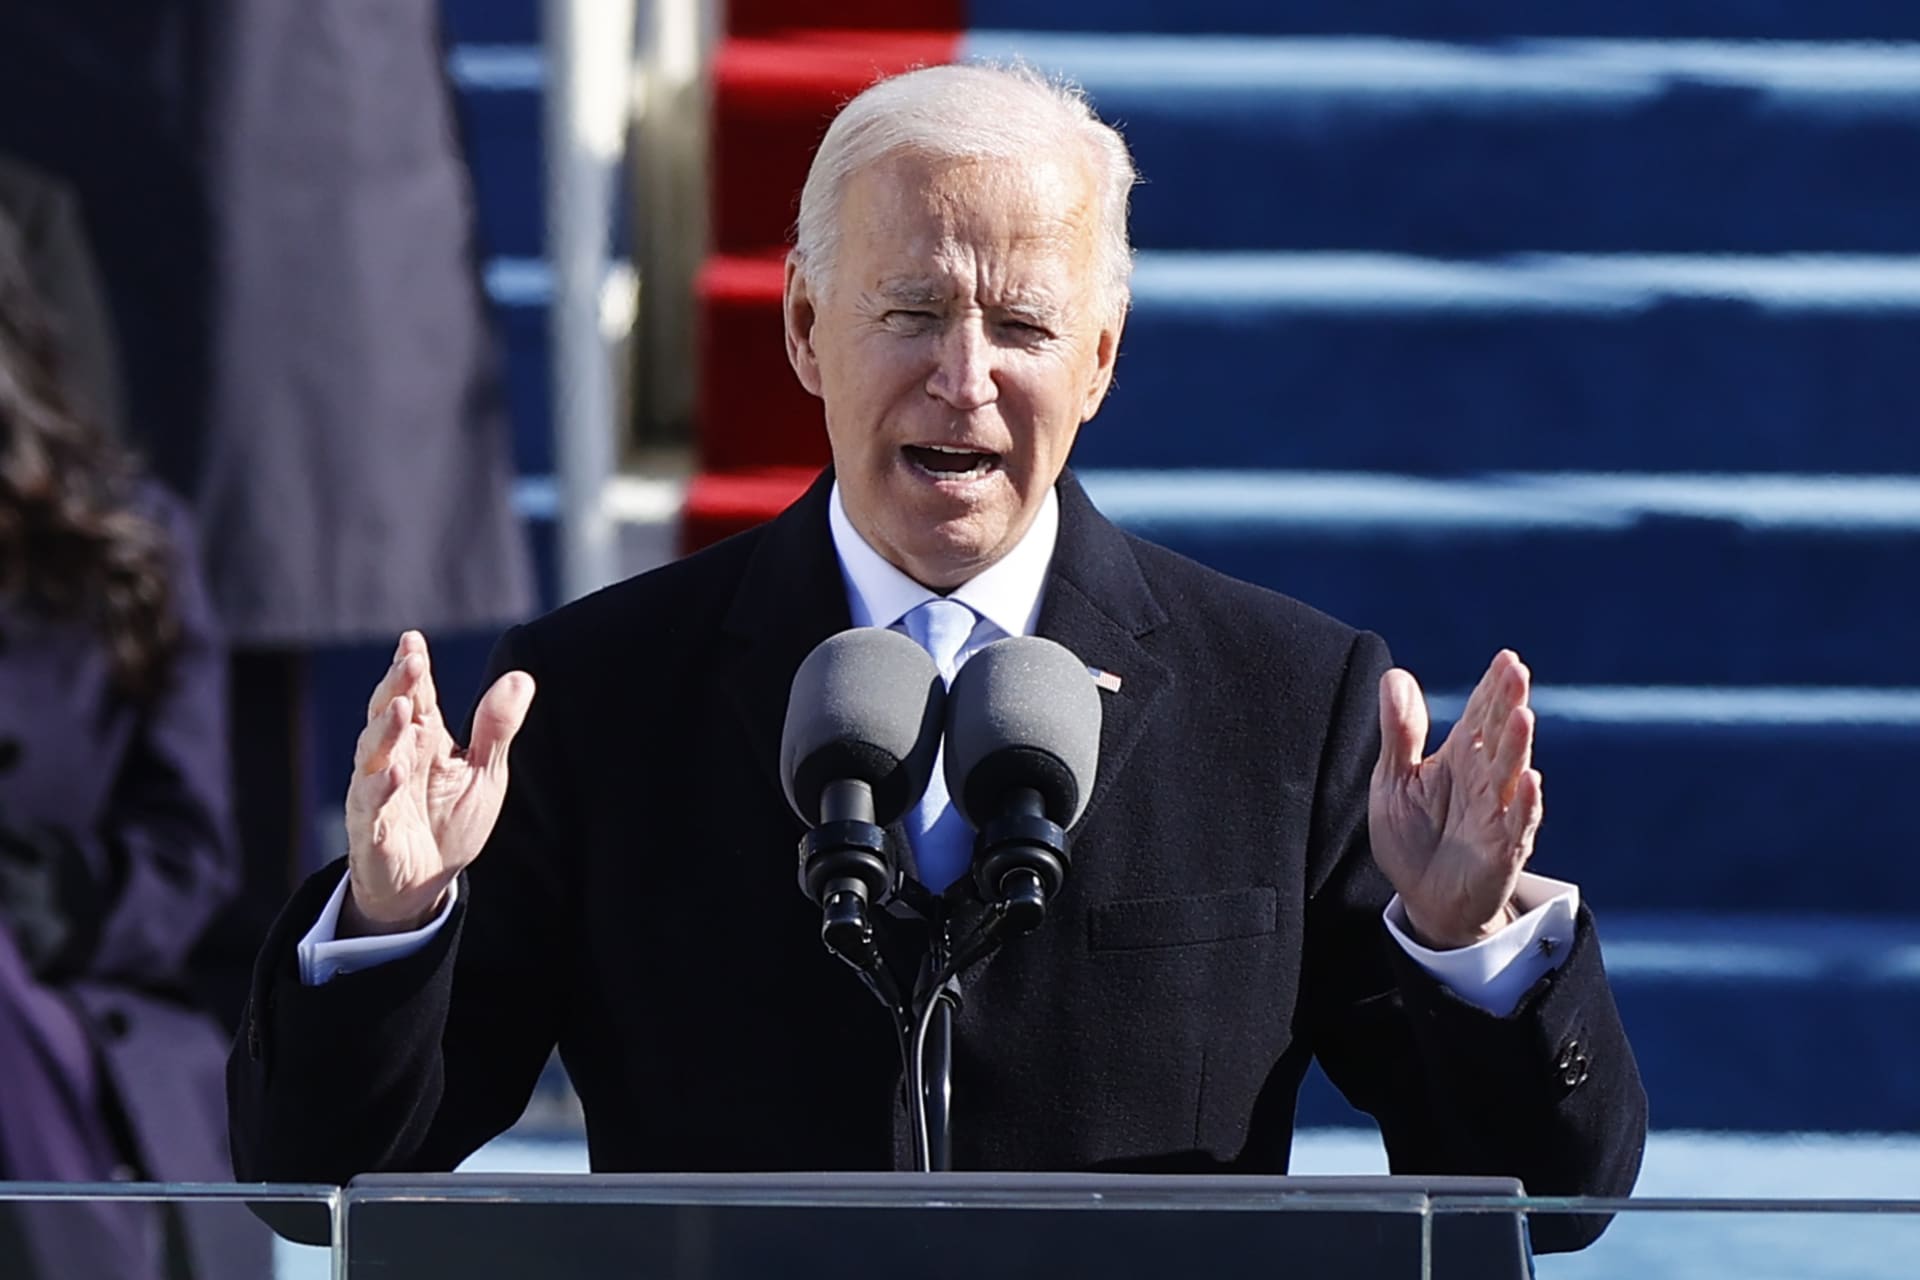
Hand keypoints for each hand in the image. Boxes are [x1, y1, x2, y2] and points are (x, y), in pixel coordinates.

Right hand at [342, 631, 535, 935]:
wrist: (428, 882)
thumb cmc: (450, 820)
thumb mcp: (484, 772)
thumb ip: (496, 728)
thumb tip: (522, 677)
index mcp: (422, 740)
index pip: (416, 696)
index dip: (412, 669)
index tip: (413, 641)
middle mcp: (394, 758)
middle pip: (388, 715)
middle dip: (397, 687)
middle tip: (410, 663)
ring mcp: (377, 792)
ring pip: (371, 754)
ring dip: (385, 731)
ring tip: (402, 708)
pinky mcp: (371, 829)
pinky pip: (369, 806)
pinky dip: (379, 788)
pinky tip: (392, 772)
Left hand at [1368, 650, 1543, 949]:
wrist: (1423, 898)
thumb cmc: (1413, 836)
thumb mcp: (1394, 779)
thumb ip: (1400, 731)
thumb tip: (1395, 674)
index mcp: (1461, 756)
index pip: (1482, 714)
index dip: (1493, 687)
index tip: (1506, 657)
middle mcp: (1486, 778)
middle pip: (1501, 735)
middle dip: (1509, 704)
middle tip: (1517, 671)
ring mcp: (1498, 812)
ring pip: (1513, 773)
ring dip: (1519, 746)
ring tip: (1523, 716)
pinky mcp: (1504, 850)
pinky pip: (1519, 824)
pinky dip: (1526, 803)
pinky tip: (1530, 780)